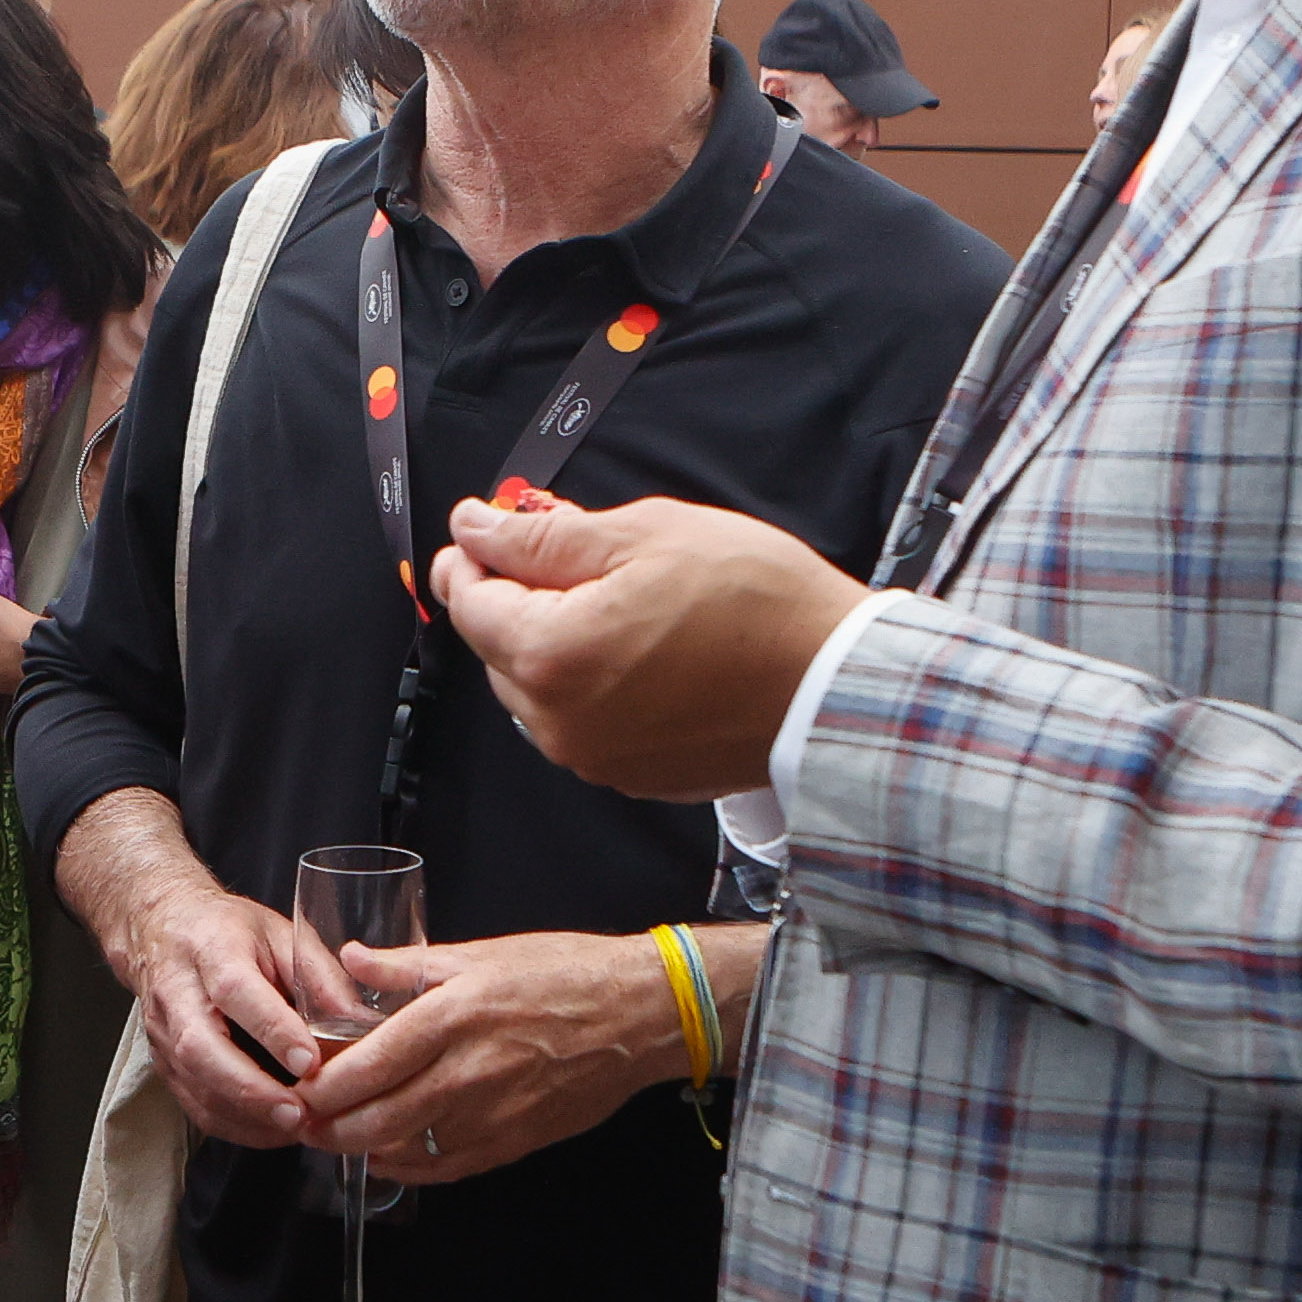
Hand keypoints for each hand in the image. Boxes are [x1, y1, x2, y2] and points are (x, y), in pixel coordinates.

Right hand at [57, 790, 353, 1146]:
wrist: (159, 931)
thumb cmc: (229, 931)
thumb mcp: (282, 933)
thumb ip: (320, 976)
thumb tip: (361, 1025)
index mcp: (212, 950)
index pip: (236, 992)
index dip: (272, 1029)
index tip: (310, 1061)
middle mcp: (178, 995)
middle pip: (201, 1049)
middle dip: (250, 1089)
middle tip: (298, 1113)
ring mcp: (163, 1035)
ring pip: (195, 1086)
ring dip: (246, 1116)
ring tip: (296, 1128)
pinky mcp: (164, 1065)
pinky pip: (195, 1107)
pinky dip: (236, 1127)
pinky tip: (273, 1130)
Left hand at [293, 929, 700, 1184]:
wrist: (639, 1015)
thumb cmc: (564, 973)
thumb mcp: (480, 953)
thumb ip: (407, 966)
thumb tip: (350, 960)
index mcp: (453, 1015)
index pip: (368, 1064)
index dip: (323, 1085)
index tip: (298, 1086)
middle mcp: (468, 1071)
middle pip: (375, 1118)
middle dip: (327, 1128)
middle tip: (302, 1121)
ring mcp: (492, 1114)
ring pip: (405, 1149)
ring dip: (360, 1148)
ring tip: (335, 1137)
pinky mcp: (513, 1141)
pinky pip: (445, 1167)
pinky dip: (407, 1167)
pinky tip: (387, 1156)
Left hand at [432, 495, 866, 801]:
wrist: (834, 684)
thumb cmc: (755, 603)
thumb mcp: (644, 535)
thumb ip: (542, 537)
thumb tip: (476, 528)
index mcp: (549, 656)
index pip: (467, 600)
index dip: (472, 555)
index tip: (487, 526)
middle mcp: (557, 721)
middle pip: (500, 647)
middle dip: (520, 596)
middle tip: (571, 551)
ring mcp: (593, 757)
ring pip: (539, 688)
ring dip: (559, 641)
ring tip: (624, 598)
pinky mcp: (631, 775)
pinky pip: (584, 720)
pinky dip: (596, 682)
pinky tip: (647, 648)